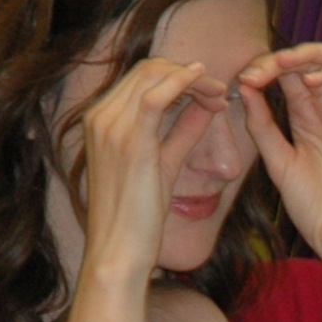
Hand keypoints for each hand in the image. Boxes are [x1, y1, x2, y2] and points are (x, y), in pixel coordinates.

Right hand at [73, 57, 230, 278]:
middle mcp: (100, 117)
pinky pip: (157, 96)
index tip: (210, 91)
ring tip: (221, 94)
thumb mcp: (163, 164)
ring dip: (194, 78)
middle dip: (189, 73)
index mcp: (100, 120)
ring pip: (153, 76)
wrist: (119, 252)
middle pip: (147, 70)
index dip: (178, 76)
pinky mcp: (131, 143)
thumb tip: (205, 105)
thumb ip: (181, 131)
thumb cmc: (138, 218)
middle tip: (221, 91)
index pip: (141, 78)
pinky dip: (185, 84)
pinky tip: (210, 88)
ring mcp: (111, 127)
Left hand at [236, 46, 321, 259]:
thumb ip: (262, 125)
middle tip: (262, 68)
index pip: (289, 74)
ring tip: (285, 66)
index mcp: (308, 118)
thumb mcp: (277, 162)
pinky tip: (312, 84)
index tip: (244, 79)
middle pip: (315, 59)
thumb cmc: (314, 209)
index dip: (266, 67)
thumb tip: (245, 85)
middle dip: (286, 55)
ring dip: (312, 54)